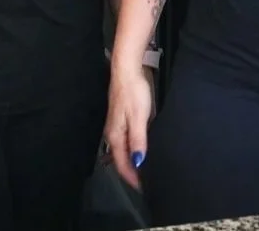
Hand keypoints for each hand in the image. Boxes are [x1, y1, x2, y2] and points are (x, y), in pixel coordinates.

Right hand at [104, 63, 154, 188]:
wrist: (127, 70)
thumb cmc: (133, 92)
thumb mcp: (138, 117)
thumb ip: (138, 140)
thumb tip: (138, 162)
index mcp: (115, 136)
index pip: (122, 164)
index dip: (132, 178)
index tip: (143, 189)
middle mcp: (113, 133)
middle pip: (121, 159)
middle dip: (131, 172)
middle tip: (145, 183)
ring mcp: (117, 125)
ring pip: (123, 150)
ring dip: (132, 161)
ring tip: (144, 170)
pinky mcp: (122, 118)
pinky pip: (126, 140)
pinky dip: (133, 149)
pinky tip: (141, 149)